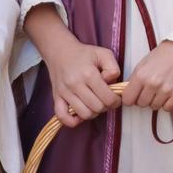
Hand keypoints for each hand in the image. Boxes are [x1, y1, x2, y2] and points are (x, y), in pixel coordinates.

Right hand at [25, 7, 121, 127]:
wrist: (60, 51)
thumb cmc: (84, 54)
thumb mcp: (104, 54)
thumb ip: (113, 68)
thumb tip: (111, 82)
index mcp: (89, 74)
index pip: (107, 98)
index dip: (116, 101)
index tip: (116, 98)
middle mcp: (75, 84)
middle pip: (97, 108)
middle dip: (106, 107)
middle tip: (106, 100)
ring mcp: (64, 92)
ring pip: (84, 114)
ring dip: (93, 113)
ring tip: (95, 104)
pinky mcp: (56, 97)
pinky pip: (63, 117)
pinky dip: (73, 121)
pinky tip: (80, 114)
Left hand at [123, 41, 172, 111]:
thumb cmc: (164, 55)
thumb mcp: (143, 64)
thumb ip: (135, 80)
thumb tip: (129, 93)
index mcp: (140, 75)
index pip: (127, 99)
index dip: (131, 98)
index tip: (135, 96)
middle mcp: (152, 84)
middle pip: (141, 104)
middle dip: (144, 98)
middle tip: (151, 90)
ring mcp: (166, 90)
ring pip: (154, 107)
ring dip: (157, 100)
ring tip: (162, 89)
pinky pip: (167, 108)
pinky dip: (168, 103)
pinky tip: (170, 93)